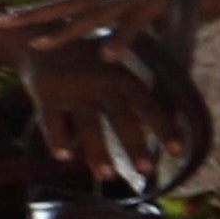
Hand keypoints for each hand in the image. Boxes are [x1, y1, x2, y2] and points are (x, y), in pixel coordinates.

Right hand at [16, 35, 179, 193]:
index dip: (164, 127)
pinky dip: (58, 140)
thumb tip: (164, 129)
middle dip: (135, 145)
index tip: (178, 152)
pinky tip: (65, 157)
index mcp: (122, 78)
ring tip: (108, 176)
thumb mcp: (115, 72)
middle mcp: (100, 83)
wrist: (41, 41)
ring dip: (98, 152)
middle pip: (121, 118)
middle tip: (148, 170)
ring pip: (88, 125)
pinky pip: (52, 122)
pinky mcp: (45, 95)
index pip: (148, 105)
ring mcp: (72, 89)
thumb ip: (134, 98)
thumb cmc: (89, 65)